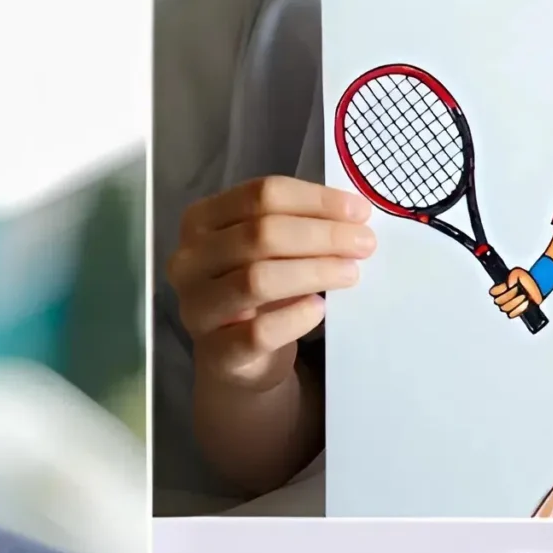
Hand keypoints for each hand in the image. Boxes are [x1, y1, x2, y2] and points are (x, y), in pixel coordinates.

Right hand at [169, 177, 375, 390]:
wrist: (236, 357)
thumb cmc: (257, 290)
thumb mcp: (269, 249)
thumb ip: (299, 225)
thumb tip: (353, 215)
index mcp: (200, 221)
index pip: (260, 195)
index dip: (315, 200)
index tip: (359, 212)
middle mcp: (188, 261)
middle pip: (260, 234)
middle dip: (322, 235)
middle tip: (364, 244)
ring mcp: (196, 307)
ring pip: (258, 279)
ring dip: (314, 272)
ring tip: (350, 273)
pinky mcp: (216, 353)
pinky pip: (258, 332)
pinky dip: (295, 317)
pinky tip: (319, 309)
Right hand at [490, 268, 544, 319]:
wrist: (535, 287)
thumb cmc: (526, 280)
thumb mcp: (518, 273)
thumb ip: (512, 276)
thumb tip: (509, 285)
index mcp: (499, 288)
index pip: (492, 292)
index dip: (500, 290)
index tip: (508, 285)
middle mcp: (500, 298)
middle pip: (498, 301)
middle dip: (509, 295)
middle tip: (518, 289)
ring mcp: (506, 306)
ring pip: (504, 308)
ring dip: (515, 302)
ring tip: (524, 296)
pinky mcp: (513, 312)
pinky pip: (511, 314)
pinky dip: (519, 309)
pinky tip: (526, 302)